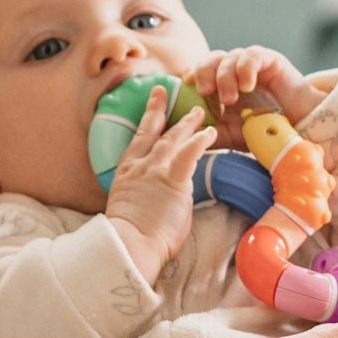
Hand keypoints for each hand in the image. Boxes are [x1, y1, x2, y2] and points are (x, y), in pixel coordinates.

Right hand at [104, 82, 214, 282]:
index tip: (150, 108)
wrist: (129, 243)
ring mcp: (155, 171)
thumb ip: (144, 197)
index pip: (137, 141)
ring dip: (186, 123)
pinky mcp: (172, 180)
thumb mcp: (129, 209)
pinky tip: (210, 132)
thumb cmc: (129, 237)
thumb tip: (161, 199)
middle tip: (164, 93)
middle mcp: (139, 166)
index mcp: (126, 173)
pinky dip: (199, 141)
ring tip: (198, 112)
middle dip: (158, 110)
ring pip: (172, 139)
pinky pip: (188, 154)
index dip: (145, 122)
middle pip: (151, 132)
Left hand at [191, 46, 330, 129]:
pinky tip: (248, 86)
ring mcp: (250, 64)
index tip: (187, 87)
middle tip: (206, 93)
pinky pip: (251, 56)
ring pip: (228, 57)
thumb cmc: (263, 131)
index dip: (191, 76)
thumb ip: (210, 133)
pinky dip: (246, 69)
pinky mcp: (269, 59)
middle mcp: (232, 72)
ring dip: (225, 77)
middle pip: (210, 60)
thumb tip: (184, 137)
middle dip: (204, 74)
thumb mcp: (231, 135)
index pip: (198, 72)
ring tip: (231, 98)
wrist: (299, 127)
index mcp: (219, 86)